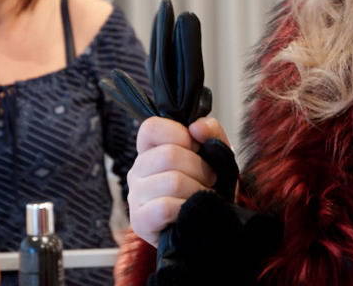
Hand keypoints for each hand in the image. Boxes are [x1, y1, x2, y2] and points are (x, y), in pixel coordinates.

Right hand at [128, 115, 229, 245]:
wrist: (211, 224)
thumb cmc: (208, 188)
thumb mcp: (215, 155)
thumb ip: (210, 132)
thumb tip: (196, 126)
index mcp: (151, 150)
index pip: (151, 128)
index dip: (178, 134)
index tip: (196, 147)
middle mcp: (138, 171)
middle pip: (168, 155)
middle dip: (199, 167)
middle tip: (208, 179)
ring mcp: (136, 196)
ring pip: (171, 181)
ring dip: (197, 190)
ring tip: (201, 196)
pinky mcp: (140, 221)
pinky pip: (164, 207)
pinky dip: (185, 208)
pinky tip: (189, 212)